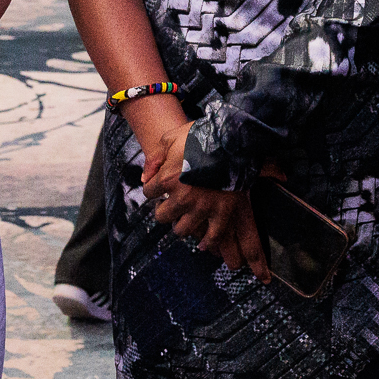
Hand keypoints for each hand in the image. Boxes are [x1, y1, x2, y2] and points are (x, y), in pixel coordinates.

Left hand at [141, 122, 270, 281]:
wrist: (234, 138)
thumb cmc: (201, 135)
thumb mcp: (171, 138)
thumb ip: (154, 158)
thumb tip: (144, 178)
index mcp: (167, 178)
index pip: (149, 192)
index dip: (154, 188)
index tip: (160, 186)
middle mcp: (182, 197)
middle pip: (162, 216)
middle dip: (164, 209)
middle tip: (171, 204)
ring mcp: (202, 207)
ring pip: (182, 229)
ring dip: (181, 224)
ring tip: (185, 218)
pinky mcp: (222, 212)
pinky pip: (212, 236)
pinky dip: (208, 242)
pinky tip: (204, 243)